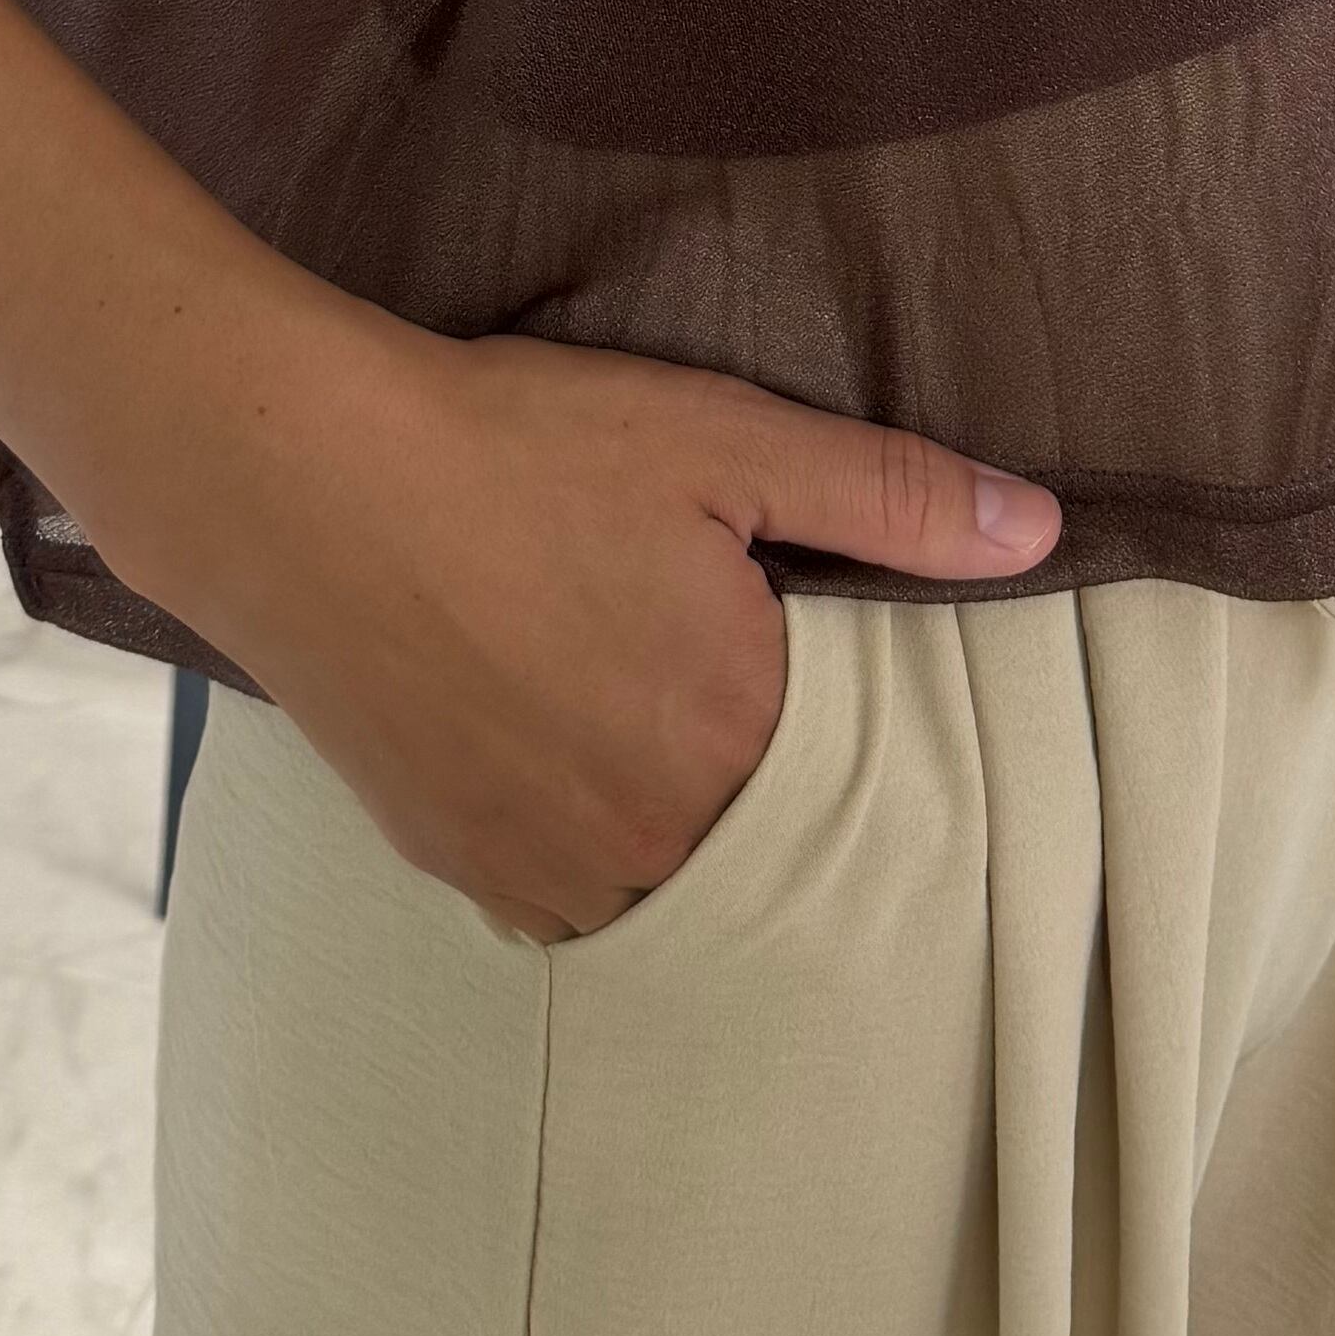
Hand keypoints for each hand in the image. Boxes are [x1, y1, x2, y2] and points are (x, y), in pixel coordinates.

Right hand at [143, 311, 1059, 942]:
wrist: (291, 477)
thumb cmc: (511, 449)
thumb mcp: (723, 441)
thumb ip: (891, 497)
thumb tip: (1042, 531)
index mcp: (733, 744)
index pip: (857, 785)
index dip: (854, 726)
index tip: (826, 664)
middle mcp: (642, 844)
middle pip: (754, 847)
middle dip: (762, 784)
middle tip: (720, 680)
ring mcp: (536, 868)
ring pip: (653, 883)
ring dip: (668, 826)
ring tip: (641, 714)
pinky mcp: (447, 861)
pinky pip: (556, 894)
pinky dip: (577, 842)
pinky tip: (560, 749)